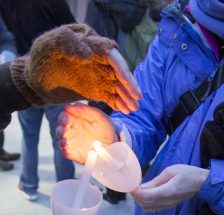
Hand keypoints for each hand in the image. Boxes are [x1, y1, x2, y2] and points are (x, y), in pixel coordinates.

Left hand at [10, 24, 140, 112]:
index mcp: (90, 45)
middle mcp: (98, 61)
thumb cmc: (40, 58)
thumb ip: (67, 44)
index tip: (127, 80)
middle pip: (118, 72)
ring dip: (126, 96)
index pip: (111, 55)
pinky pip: (108, 96)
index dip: (121, 68)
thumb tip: (88, 54)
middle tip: (137, 97)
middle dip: (128, 85)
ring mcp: (97, 76)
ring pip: (116, 86)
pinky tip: (124, 110)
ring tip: (134, 108)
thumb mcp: (49, 46)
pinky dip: (117, 103)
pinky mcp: (93, 89)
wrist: (34, 78)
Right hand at [56, 103, 116, 163]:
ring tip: (65, 141)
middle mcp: (71, 130)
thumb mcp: (98, 116)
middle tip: (64, 130)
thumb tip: (68, 107)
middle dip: (60, 130)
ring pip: (61, 141)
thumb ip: (85, 110)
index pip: (64, 117)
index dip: (63, 118)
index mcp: (75, 119)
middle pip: (60, 129)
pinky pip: (66, 153)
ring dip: (61, 140)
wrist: (112, 145)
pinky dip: (65, 152)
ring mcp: (72, 142)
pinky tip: (67, 150)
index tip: (66, 119)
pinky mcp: (74, 153)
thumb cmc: (105, 128)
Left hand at [132, 164, 208, 210]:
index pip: (147, 196)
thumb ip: (155, 181)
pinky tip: (146, 193)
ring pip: (147, 207)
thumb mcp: (171, 171)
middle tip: (132, 185)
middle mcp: (167, 201)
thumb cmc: (188, 174)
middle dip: (135, 196)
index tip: (130, 185)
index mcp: (168, 190)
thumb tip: (141, 187)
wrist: (202, 184)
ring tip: (139, 189)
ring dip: (140, 199)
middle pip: (144, 203)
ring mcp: (168, 206)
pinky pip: (152, 208)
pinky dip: (145, 202)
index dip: (136, 192)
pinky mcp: (168, 207)